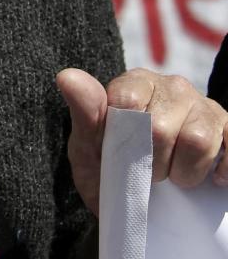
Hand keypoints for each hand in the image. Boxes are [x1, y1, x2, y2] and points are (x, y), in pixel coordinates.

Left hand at [57, 66, 227, 214]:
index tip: (123, 157)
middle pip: (161, 126)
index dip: (124, 141)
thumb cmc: (112, 167)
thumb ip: (84, 113)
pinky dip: (222, 169)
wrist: (145, 199)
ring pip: (198, 139)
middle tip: (149, 173)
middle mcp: (172, 86)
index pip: (127, 101)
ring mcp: (203, 106)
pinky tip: (210, 179)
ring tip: (175, 177)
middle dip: (152, 163)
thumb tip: (66, 77)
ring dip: (185, 173)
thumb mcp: (89, 148)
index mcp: (135, 82)